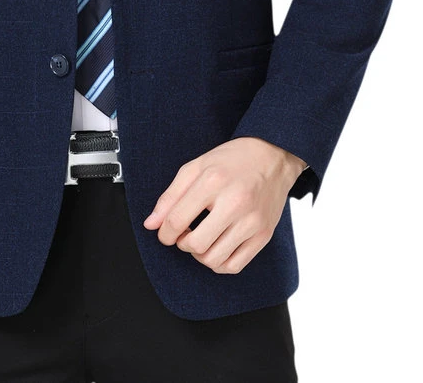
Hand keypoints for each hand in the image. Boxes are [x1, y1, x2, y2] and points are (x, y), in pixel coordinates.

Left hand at [142, 137, 306, 273]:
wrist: (272, 156)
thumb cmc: (230, 161)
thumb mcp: (195, 167)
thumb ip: (170, 196)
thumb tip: (150, 225)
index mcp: (213, 181)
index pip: (177, 220)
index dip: (164, 233)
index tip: (165, 233)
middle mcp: (235, 203)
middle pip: (195, 244)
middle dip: (181, 243)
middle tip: (184, 233)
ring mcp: (252, 221)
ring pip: (214, 260)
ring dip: (199, 255)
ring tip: (200, 239)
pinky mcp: (264, 235)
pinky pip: (234, 266)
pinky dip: (218, 264)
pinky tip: (215, 247)